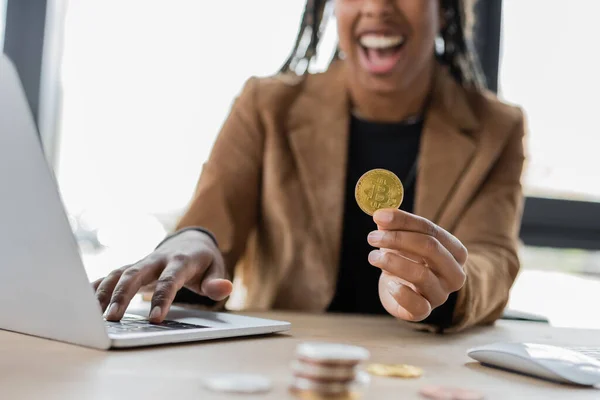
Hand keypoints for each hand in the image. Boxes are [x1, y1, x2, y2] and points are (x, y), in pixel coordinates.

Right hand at [92, 230, 232, 322]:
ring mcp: (142, 262)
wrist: (189, 241)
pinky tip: (82, 302)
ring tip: (93, 316)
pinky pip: (110, 275)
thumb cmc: (203, 261)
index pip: (170, 280)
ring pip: (118, 273)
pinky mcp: (132, 267)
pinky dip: (96, 287)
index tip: (155, 319)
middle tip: (113, 319)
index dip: (162, 299)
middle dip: (123, 296)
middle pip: (135, 274)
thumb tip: (224, 289)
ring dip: (105, 293)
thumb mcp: (215, 268)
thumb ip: (216, 281)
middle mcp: (156, 260)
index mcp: (180, 261)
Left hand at [367, 209, 466, 321]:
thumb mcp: (401, 239)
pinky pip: (416, 304)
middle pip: (430, 248)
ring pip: (421, 274)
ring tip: (373, 256)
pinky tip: (388, 283)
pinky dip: (399, 292)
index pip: (432, 230)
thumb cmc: (406, 258)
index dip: (405, 221)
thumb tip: (381, 215)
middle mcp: (454, 274)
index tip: (379, 216)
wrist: (402, 289)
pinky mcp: (424, 312)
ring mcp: (441, 295)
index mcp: (455, 251)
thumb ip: (393, 226)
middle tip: (372, 237)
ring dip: (391, 262)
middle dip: (398, 239)